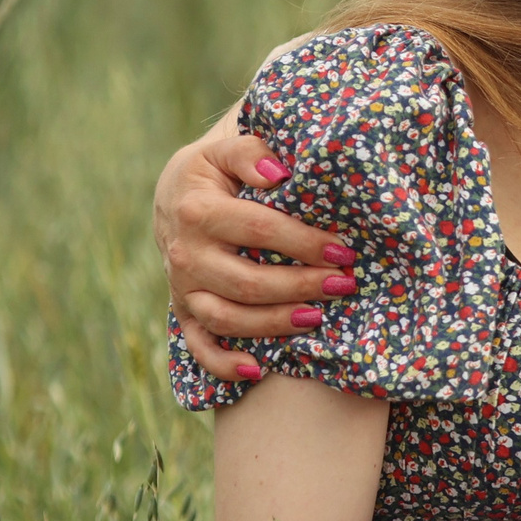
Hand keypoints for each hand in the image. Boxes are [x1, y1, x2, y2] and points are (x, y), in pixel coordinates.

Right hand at [156, 129, 356, 383]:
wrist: (175, 195)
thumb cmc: (216, 171)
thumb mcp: (226, 149)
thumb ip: (251, 153)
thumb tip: (279, 174)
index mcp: (198, 211)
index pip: (258, 231)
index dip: (304, 243)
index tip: (344, 250)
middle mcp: (186, 254)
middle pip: (248, 282)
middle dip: (301, 286)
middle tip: (345, 284)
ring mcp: (183, 287)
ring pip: (229, 318)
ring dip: (276, 324)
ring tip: (318, 317)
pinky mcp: (184, 310)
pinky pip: (199, 346)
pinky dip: (224, 364)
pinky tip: (257, 372)